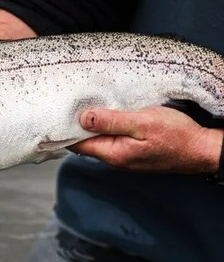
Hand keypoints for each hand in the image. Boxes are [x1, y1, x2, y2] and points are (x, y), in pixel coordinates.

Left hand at [70, 105, 222, 174]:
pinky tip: (110, 114)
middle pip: (86, 142)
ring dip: (95, 124)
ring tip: (90, 104)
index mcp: (113, 153)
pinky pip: (113, 139)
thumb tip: (83, 119)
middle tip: (74, 102)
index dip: (66, 128)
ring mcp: (124, 157)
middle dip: (78, 124)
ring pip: (100, 140)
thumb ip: (112, 121)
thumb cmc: (176, 136)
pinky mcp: (133, 152)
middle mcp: (115, 159)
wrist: (200, 149)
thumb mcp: (142, 122)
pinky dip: (108, 127)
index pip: (77, 144)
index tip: (61, 111)